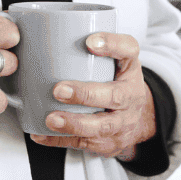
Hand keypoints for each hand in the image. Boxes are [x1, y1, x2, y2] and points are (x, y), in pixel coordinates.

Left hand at [29, 32, 155, 158]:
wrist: (138, 118)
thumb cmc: (117, 82)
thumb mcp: (117, 60)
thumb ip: (94, 46)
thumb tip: (53, 34)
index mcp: (130, 69)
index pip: (129, 50)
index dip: (112, 45)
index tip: (90, 41)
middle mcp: (131, 96)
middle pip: (115, 96)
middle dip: (86, 94)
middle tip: (59, 90)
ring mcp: (122, 123)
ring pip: (101, 127)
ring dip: (74, 123)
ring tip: (51, 118)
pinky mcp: (108, 143)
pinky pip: (84, 144)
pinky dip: (60, 140)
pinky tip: (42, 133)